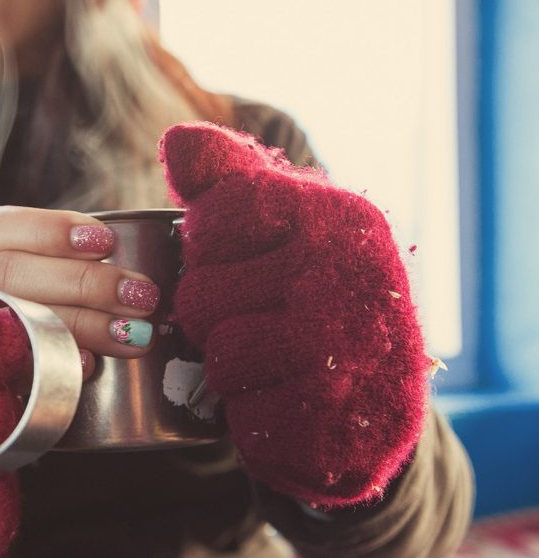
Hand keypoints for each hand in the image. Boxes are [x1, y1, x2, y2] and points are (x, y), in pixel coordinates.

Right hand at [0, 205, 163, 374]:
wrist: (4, 368)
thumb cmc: (45, 302)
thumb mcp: (48, 270)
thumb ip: (78, 260)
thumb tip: (138, 273)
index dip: (48, 230)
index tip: (105, 241)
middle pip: (8, 273)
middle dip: (81, 281)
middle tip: (140, 293)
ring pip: (14, 319)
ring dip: (82, 324)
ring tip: (133, 332)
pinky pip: (15, 370)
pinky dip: (55, 364)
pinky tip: (88, 365)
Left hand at [159, 122, 429, 507]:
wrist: (382, 400)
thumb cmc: (317, 297)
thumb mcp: (287, 225)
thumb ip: (229, 180)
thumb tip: (175, 140)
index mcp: (337, 219)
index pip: (215, 218)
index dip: (204, 249)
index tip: (233, 262)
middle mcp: (348, 274)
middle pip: (201, 295)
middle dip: (211, 318)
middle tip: (251, 323)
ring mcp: (347, 349)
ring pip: (220, 355)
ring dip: (230, 369)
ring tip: (269, 363)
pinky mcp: (335, 417)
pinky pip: (243, 413)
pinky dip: (252, 415)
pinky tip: (285, 401)